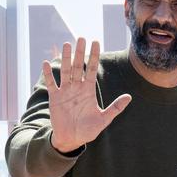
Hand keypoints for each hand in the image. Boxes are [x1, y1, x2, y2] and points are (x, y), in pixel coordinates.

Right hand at [42, 38, 131, 153]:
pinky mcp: (55, 98)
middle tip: (81, 38)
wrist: (72, 139)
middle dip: (80, 52)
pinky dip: (48, 74)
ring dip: (65, 58)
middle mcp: (77, 88)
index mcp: (89, 91)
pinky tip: (46, 63)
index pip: (92, 69)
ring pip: (65, 71)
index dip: (94, 56)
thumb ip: (115, 108)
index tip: (96, 42)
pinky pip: (51, 83)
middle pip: (78, 66)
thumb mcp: (104, 119)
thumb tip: (129, 97)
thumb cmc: (88, 130)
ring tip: (66, 44)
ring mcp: (65, 91)